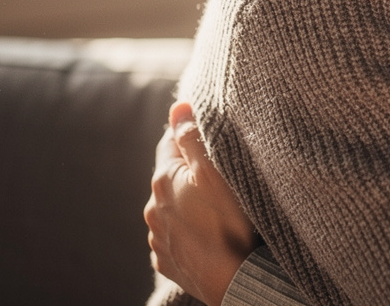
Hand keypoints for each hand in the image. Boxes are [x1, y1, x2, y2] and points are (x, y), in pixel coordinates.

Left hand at [145, 102, 256, 305]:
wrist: (235, 280)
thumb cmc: (232, 224)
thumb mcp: (216, 171)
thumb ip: (193, 138)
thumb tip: (177, 108)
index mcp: (164, 181)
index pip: (169, 142)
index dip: (187, 133)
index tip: (206, 134)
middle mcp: (154, 209)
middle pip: (170, 178)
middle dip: (188, 172)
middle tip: (219, 172)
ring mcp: (159, 238)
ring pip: (172, 208)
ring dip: (187, 203)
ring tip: (216, 207)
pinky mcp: (168, 261)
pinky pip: (176, 237)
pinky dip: (189, 230)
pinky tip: (209, 233)